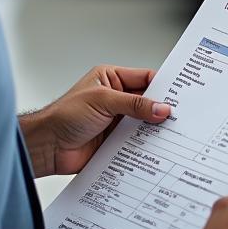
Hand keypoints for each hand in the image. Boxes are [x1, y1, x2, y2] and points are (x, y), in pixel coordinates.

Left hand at [20, 65, 170, 176]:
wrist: (46, 147)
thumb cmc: (64, 115)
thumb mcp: (103, 101)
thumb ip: (134, 105)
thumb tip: (161, 108)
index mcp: (111, 78)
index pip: (144, 78)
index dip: (163, 86)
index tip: (181, 94)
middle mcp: (115, 98)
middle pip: (147, 102)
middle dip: (161, 109)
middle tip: (181, 116)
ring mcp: (115, 121)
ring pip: (143, 123)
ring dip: (154, 129)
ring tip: (173, 134)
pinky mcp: (114, 142)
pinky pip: (136, 142)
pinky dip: (145, 146)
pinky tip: (157, 149)